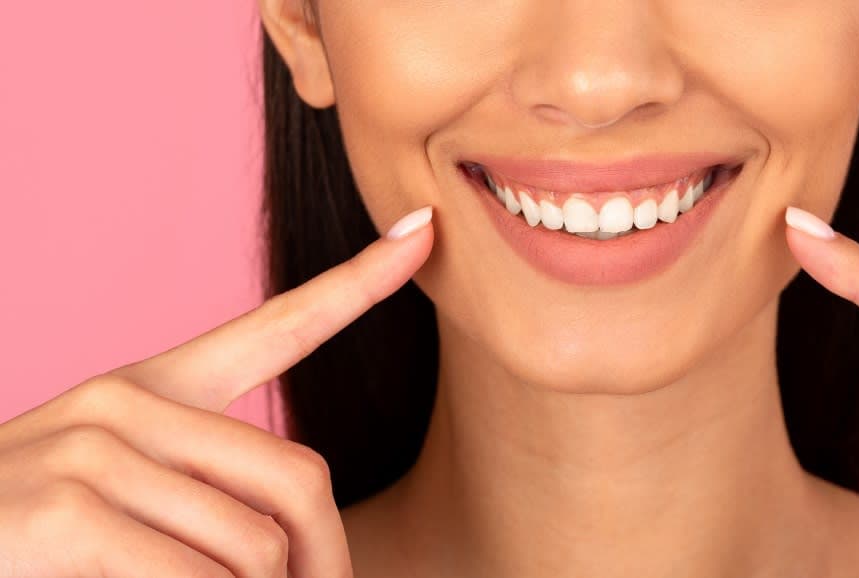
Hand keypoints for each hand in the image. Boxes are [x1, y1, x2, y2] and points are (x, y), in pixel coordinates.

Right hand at [0, 206, 433, 577]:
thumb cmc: (43, 534)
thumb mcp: (138, 494)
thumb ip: (218, 490)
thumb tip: (301, 542)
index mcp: (155, 388)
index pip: (279, 325)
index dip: (361, 283)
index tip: (426, 232)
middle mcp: (126, 401)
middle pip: (297, 478)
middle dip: (321, 561)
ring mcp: (90, 451)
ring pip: (255, 548)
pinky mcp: (63, 512)